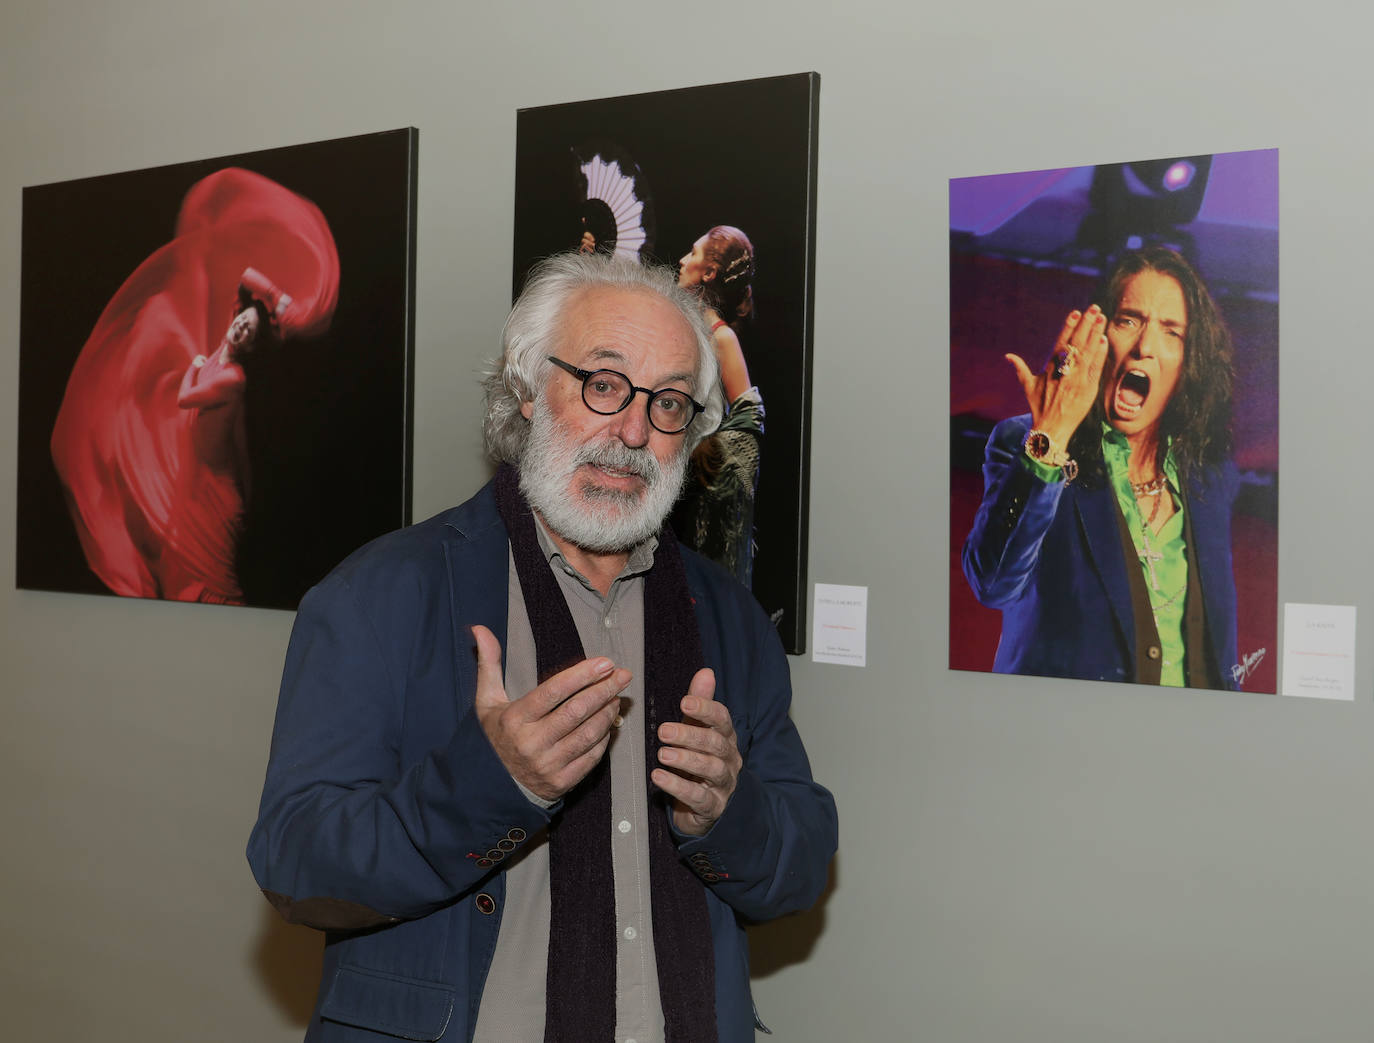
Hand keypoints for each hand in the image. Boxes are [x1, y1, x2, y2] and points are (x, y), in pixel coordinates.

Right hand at [471, 625, 628, 801]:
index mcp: (515, 719)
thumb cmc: (494, 737)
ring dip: (607, 713)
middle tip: (622, 675)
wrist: (490, 787)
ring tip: (616, 696)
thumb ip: (489, 663)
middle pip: (576, 711)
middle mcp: (531, 743)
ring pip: (588, 734)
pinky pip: (591, 758)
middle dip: (604, 689)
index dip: (582, 675)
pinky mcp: (561, 783)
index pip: (554, 691)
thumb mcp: (487, 701)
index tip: (605, 662)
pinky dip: (603, 738)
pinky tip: (608, 723)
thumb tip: (480, 628)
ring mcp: (547, 765)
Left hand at [652, 669, 742, 835]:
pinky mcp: (712, 807)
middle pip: (715, 744)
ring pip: (711, 770)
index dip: (705, 709)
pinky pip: (698, 797)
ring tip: (662, 754)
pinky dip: (678, 787)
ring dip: (686, 760)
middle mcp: (729, 759)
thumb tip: (706, 671)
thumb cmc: (701, 760)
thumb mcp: (699, 730)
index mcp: (726, 738)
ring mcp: (724, 784)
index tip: (684, 702)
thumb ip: (701, 703)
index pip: (722, 719)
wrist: (708, 806)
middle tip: (663, 731)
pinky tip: (658, 778)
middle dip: (689, 736)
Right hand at [1004, 305, 1109, 445]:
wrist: (1050, 429)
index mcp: (1049, 368)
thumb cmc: (1038, 407)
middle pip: (1077, 342)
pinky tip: (1104, 340)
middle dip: (1086, 323)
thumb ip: (1019, 368)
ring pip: (1088, 351)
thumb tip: (1007, 356)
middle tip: (1094, 308)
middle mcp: (1063, 371)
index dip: (1068, 326)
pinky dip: (1100, 353)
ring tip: (1102, 318)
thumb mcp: (1027, 386)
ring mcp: (1077, 379)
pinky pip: (1095, 367)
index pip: (1060, 342)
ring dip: (1096, 333)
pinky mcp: (1088, 389)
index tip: (1075, 312)